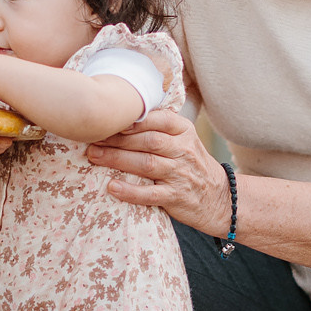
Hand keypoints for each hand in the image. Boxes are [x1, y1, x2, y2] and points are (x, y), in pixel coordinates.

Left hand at [86, 108, 231, 233]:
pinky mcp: (176, 198)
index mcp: (184, 131)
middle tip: (91, 139)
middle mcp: (184, 151)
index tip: (108, 118)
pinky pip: (150, 194)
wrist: (218, 198)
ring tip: (93, 157)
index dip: (132, 120)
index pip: (157, 119)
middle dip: (117, 139)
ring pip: (146, 164)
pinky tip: (112, 187)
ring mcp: (180, 175)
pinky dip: (130, 191)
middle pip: (147, 141)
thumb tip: (121, 112)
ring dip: (117, 160)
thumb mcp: (183, 139)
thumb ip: (159, 126)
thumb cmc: (191, 164)